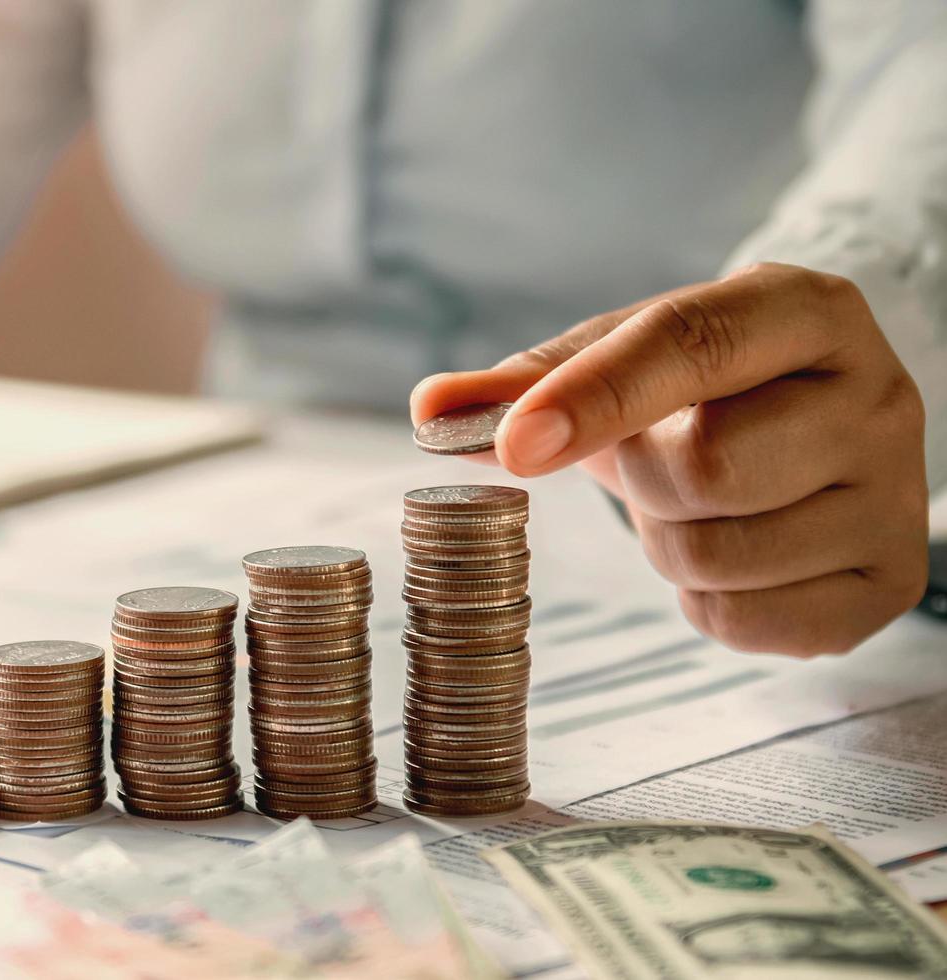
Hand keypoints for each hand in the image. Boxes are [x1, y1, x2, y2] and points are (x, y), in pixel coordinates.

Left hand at [411, 263, 928, 655]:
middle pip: (706, 468)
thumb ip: (524, 384)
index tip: (513, 448)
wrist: (810, 422)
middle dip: (644, 483)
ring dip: (670, 545)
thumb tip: (430, 410)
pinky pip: (749, 623)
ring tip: (698, 506)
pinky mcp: (892, 581)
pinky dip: (708, 603)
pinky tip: (733, 555)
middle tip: (658, 465)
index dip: (594, 399)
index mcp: (806, 310)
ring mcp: (897, 496)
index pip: (693, 346)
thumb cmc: (702, 388)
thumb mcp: (618, 358)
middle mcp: (877, 396)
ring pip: (722, 556)